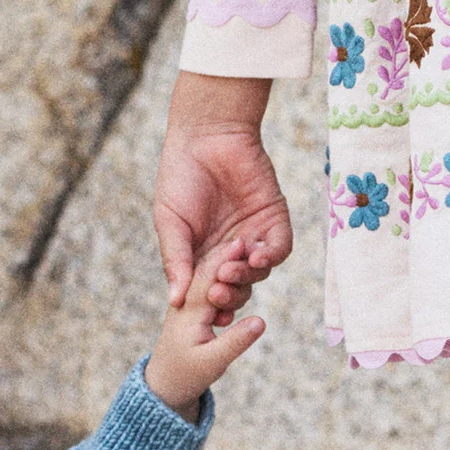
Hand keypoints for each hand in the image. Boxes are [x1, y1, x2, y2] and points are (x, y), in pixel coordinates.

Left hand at [146, 244, 268, 418]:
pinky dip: (228, 277)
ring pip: (214, 276)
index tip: (246, 244)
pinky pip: (213, 285)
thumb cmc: (184, 376)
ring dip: (232, 267)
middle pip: (212, 272)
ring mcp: (195, 302)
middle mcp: (191, 300)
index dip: (226, 259)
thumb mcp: (210, 363)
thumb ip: (235, 341)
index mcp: (190, 310)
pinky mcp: (199, 307)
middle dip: (231, 258)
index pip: (208, 277)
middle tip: (249, 247)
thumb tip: (261, 321)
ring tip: (250, 258)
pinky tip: (240, 274)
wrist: (164, 386)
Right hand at [154, 73, 292, 315]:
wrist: (206, 136)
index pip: (211, 290)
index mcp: (204, 254)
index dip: (210, 305)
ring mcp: (254, 235)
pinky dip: (269, 258)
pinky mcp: (274, 219)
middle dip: (229, 295)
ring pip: (258, 273)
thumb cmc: (181, 176)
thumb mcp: (170, 223)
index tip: (205, 313)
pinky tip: (254, 258)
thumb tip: (175, 301)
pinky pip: (279, 248)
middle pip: (238, 287)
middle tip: (216, 294)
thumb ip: (176, 260)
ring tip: (229, 270)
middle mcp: (231, 250)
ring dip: (246, 278)